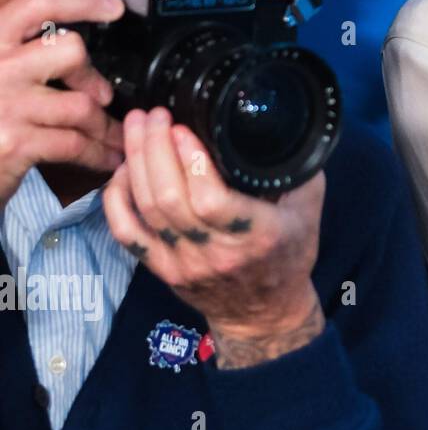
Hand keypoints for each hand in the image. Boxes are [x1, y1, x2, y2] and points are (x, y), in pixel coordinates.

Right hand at [0, 0, 125, 210]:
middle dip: (94, 77)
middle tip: (102, 97)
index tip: (113, 6)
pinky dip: (99, 152)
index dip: (83, 1)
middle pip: (70, 51)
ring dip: (106, 125)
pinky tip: (106, 157)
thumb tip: (76, 46)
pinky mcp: (14, 142)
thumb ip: (24, 56)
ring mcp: (4, 104)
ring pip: (80, 104)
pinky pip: (75, 143)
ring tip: (114, 136)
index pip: (40, 4)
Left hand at [101, 106, 326, 367]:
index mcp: (258, 235)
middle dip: (155, 149)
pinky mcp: (162, 269)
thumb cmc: (289, 256)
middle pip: (170, 198)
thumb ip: (297, 172)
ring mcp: (184, 263)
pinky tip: (122, 169)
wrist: (265, 314)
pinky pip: (127, 232)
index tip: (184, 128)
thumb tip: (281, 126)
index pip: (212, 200)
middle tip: (154, 116)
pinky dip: (117, 198)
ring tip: (138, 128)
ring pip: (147, 209)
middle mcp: (217, 251)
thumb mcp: (309, 212)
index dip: (192, 162)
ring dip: (136, 163)